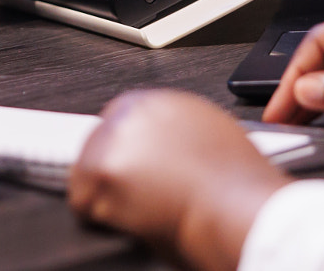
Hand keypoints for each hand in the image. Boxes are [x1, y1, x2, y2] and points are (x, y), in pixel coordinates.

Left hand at [67, 90, 287, 270]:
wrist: (241, 212)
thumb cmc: (238, 190)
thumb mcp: (213, 140)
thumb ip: (178, 136)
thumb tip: (164, 151)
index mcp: (161, 102)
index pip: (122, 124)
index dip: (128, 157)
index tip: (135, 175)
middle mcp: (135, 111)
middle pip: (99, 143)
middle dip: (115, 173)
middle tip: (141, 199)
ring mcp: (115, 138)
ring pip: (87, 172)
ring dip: (108, 196)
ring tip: (144, 211)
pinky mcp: (104, 168)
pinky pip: (82, 200)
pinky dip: (100, 217)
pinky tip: (132, 220)